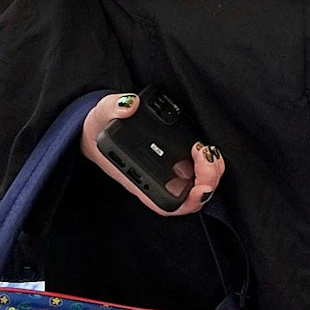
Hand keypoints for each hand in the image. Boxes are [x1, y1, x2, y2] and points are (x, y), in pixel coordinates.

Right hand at [79, 93, 223, 216]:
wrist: (99, 125)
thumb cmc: (100, 127)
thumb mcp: (102, 113)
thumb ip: (113, 107)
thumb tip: (130, 104)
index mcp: (137, 179)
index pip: (165, 205)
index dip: (187, 201)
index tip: (199, 183)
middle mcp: (154, 181)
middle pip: (189, 198)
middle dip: (207, 180)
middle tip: (205, 153)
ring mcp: (165, 173)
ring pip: (195, 186)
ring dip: (210, 173)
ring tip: (208, 150)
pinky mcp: (172, 160)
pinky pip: (195, 171)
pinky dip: (205, 163)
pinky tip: (205, 148)